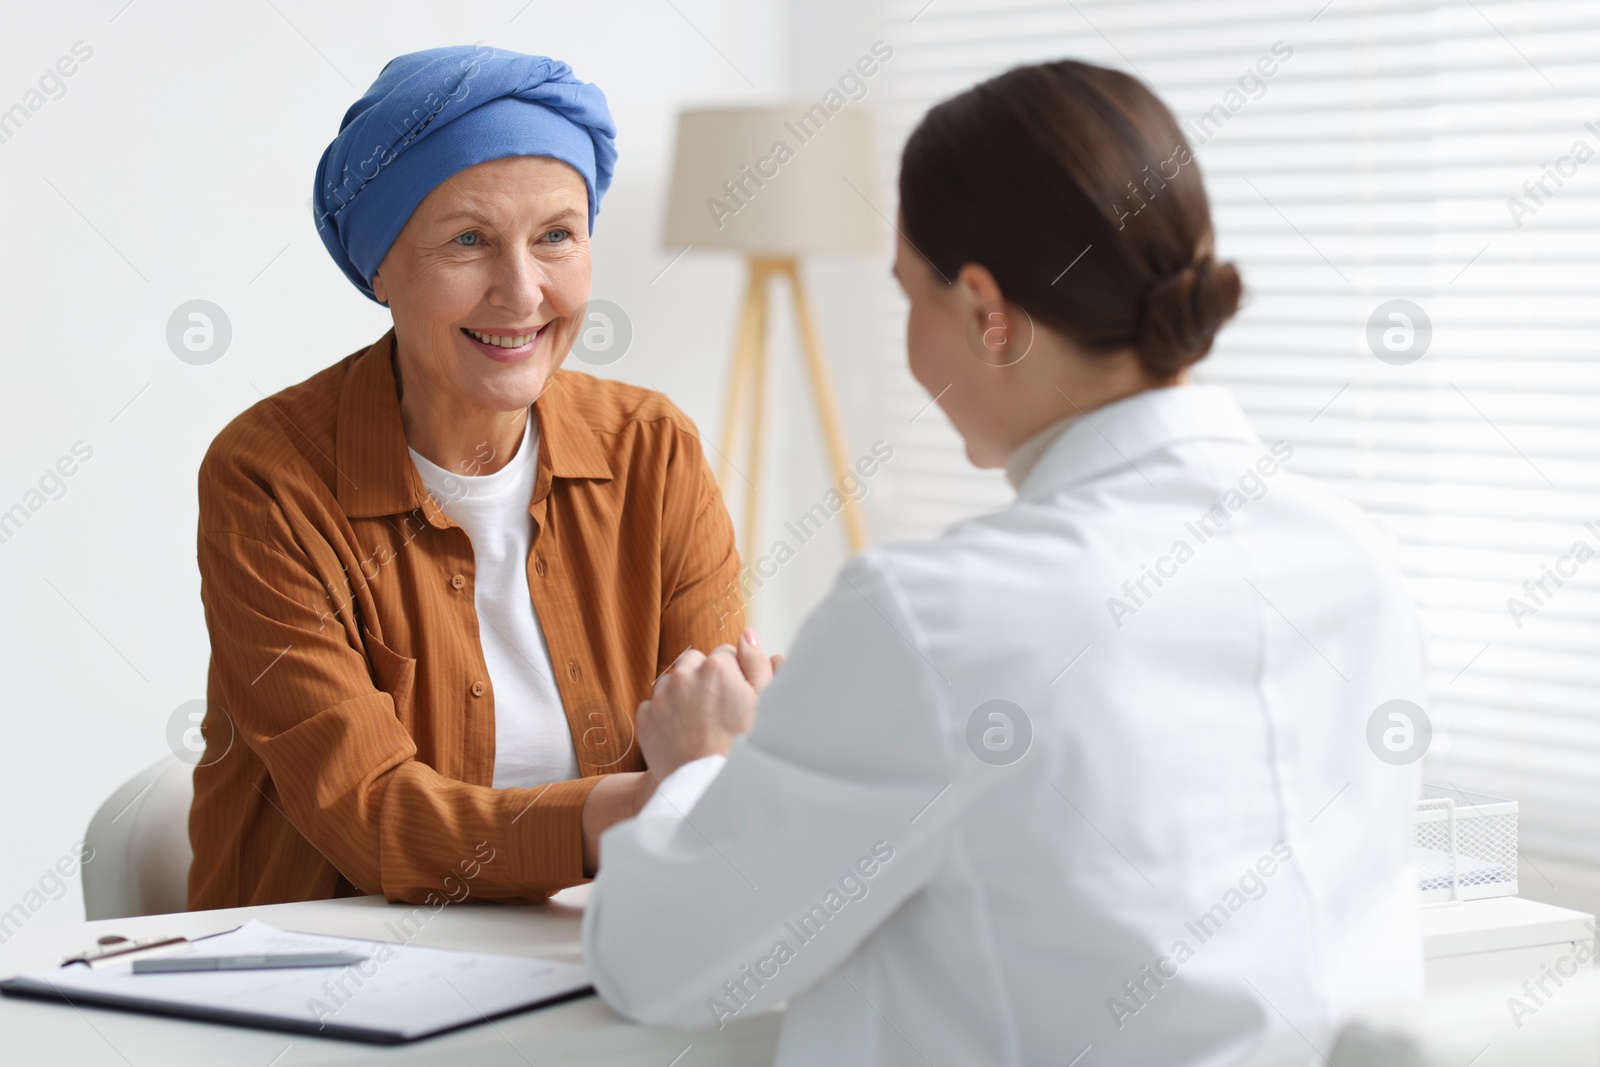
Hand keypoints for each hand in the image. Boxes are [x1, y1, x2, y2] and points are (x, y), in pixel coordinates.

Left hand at [636, 630, 773, 785]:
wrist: (709, 789)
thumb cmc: (744, 747)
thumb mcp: (764, 702)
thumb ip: (757, 663)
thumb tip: (747, 635)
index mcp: (717, 666)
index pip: (726, 654)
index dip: (734, 675)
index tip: (737, 699)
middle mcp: (684, 674)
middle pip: (695, 662)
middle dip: (705, 678)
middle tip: (717, 710)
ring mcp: (660, 697)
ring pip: (672, 682)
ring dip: (682, 694)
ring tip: (699, 724)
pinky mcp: (644, 719)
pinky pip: (654, 706)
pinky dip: (665, 715)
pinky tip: (682, 734)